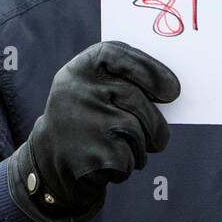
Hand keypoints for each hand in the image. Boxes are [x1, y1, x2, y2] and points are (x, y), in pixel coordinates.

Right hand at [9, 41, 179, 220]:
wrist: (48, 159)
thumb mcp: (93, 88)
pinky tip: (107, 162)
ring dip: (139, 147)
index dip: (151, 70)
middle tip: (159, 136)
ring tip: (119, 148)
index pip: (120, 56)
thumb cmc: (86, 118)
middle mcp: (80, 90)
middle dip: (155, 123)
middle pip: (138, 100)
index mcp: (81, 68)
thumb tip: (170, 91)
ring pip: (138, 132)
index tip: (173, 91)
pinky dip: (128, 165)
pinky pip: (130, 158)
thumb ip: (123, 80)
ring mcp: (85, 122)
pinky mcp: (93, 155)